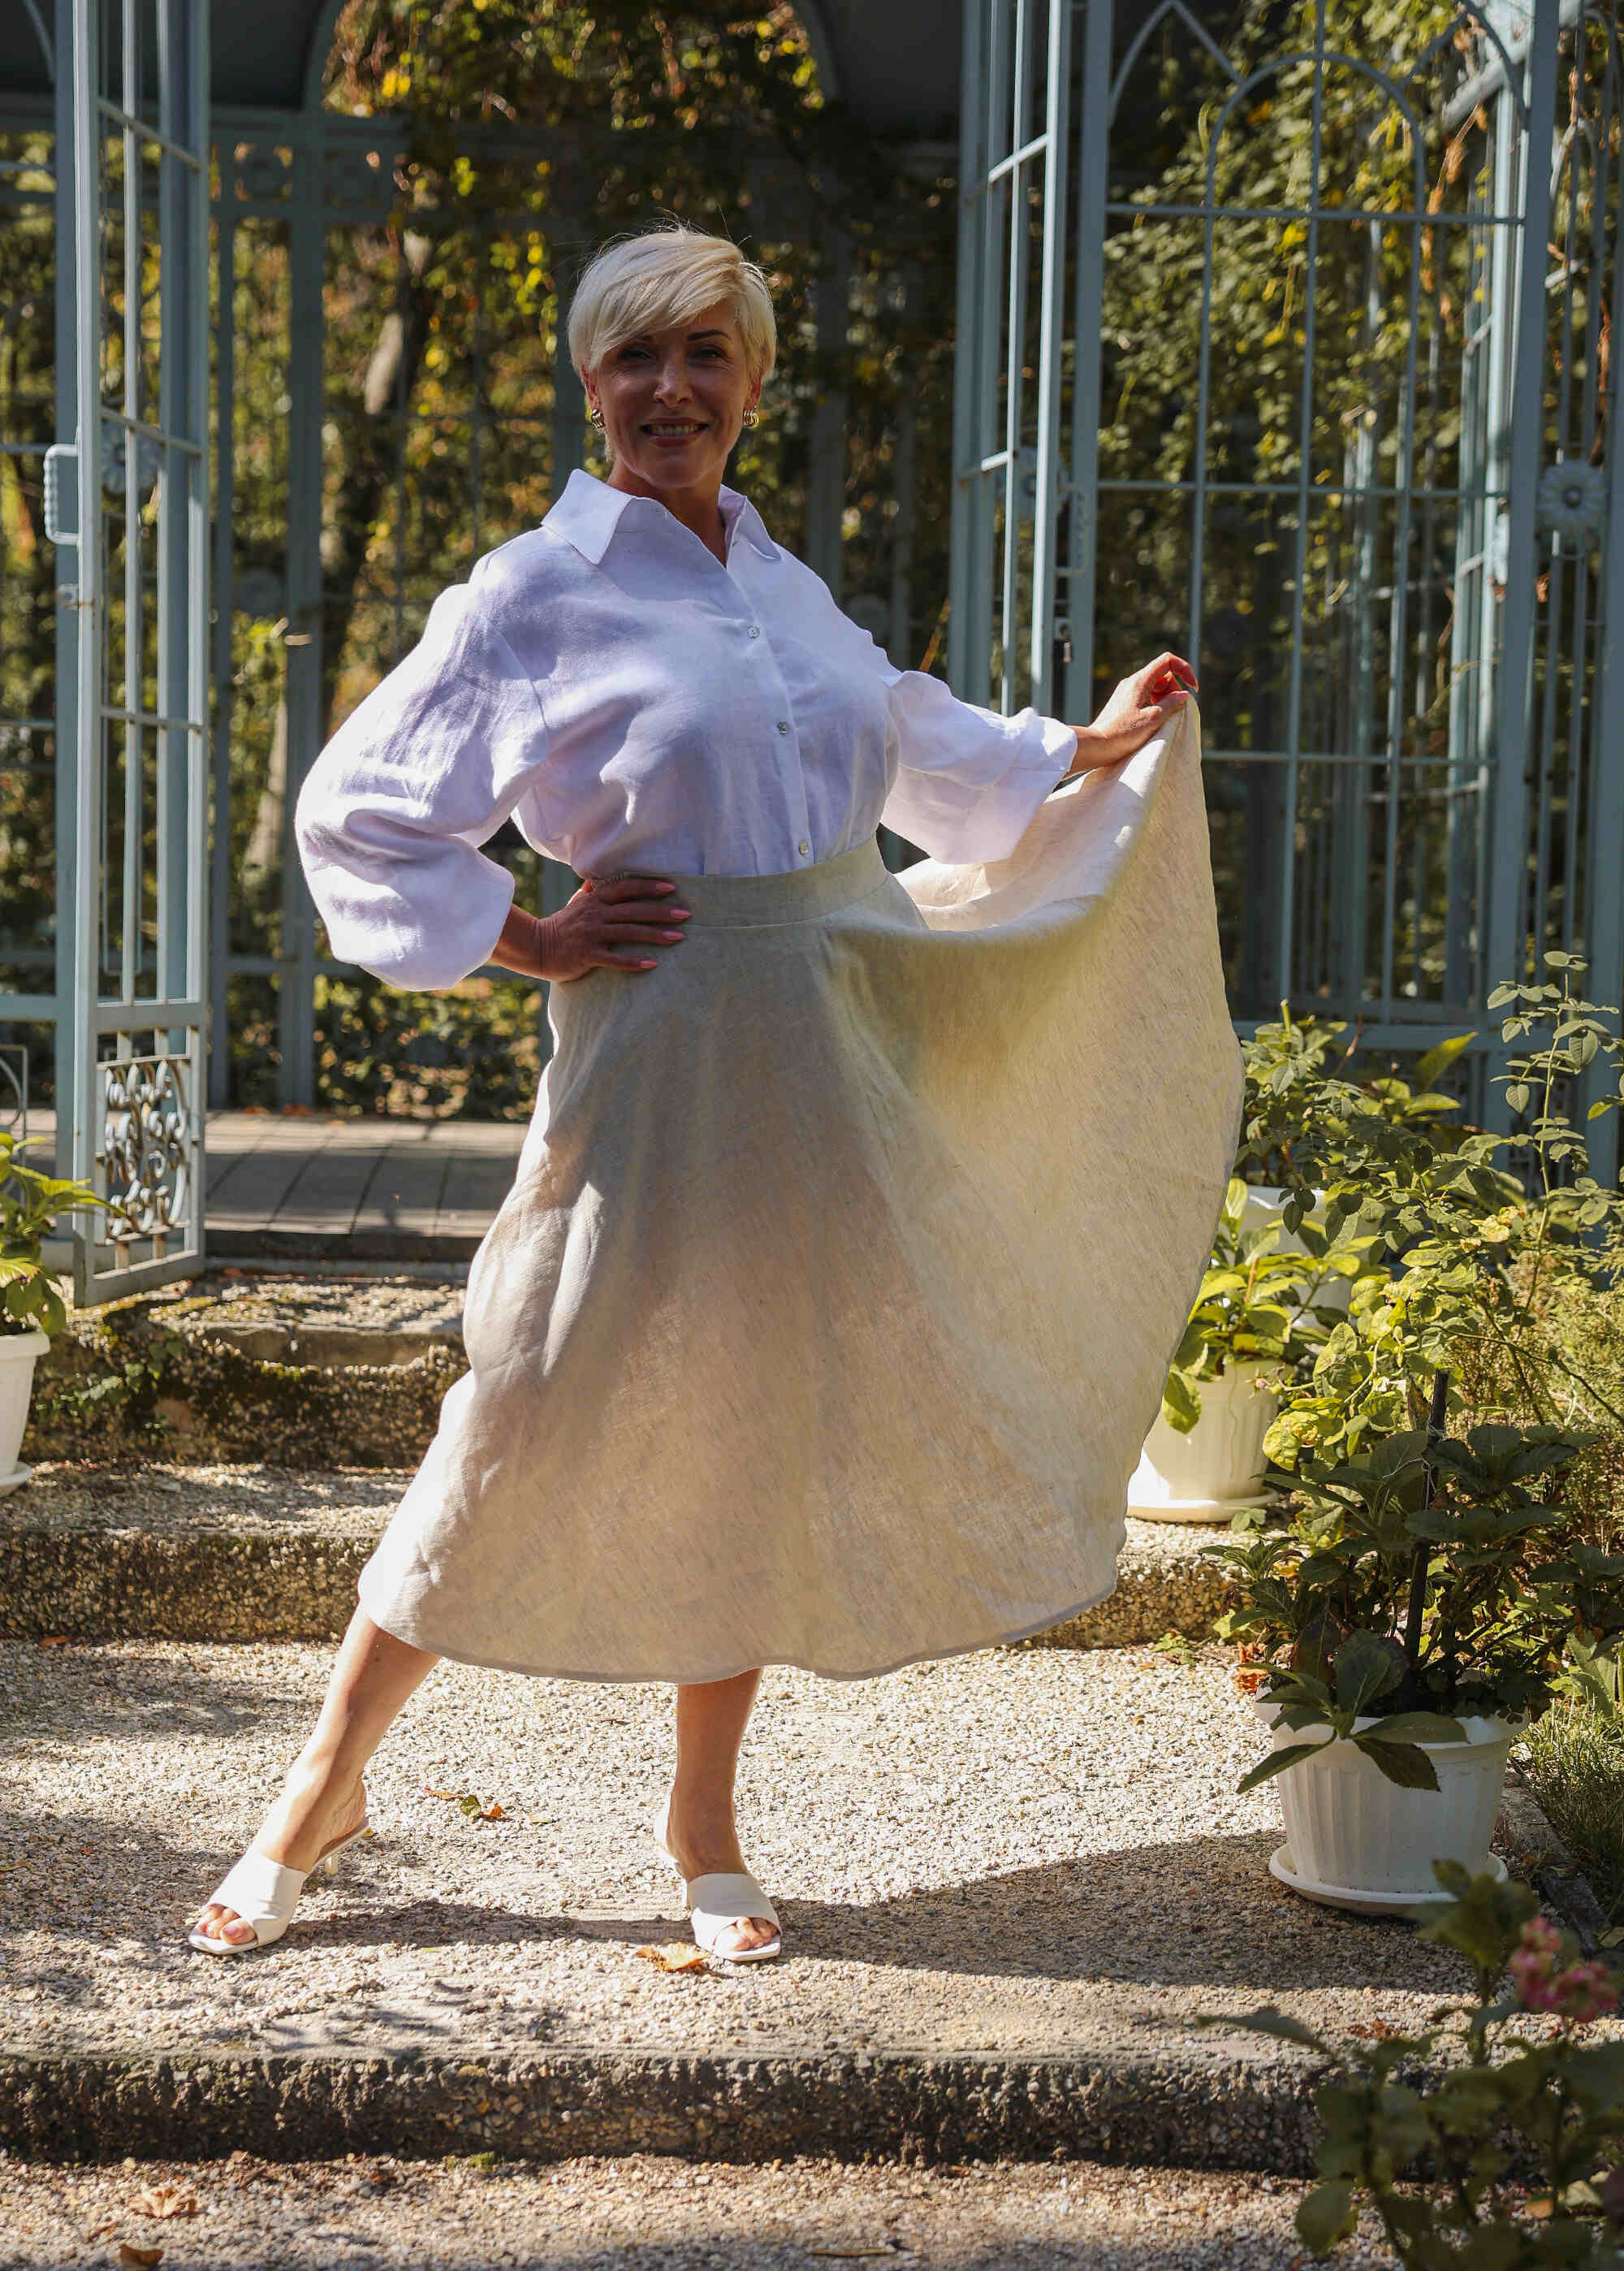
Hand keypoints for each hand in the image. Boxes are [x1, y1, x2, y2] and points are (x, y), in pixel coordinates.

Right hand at [492, 874, 689, 982]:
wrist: (536, 947)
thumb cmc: (561, 926)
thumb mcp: (575, 904)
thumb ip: (590, 892)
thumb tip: (598, 878)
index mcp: (595, 900)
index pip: (625, 888)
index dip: (648, 886)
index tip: (672, 887)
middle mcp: (595, 914)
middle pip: (633, 910)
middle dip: (661, 911)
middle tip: (686, 915)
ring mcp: (591, 935)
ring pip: (628, 932)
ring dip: (655, 935)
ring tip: (678, 937)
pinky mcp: (586, 955)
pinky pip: (614, 959)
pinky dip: (634, 962)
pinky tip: (653, 964)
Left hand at [1068, 651, 1197, 772]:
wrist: (1096, 745)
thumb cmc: (1122, 733)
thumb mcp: (1153, 718)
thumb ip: (1171, 704)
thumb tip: (1184, 694)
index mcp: (1140, 680)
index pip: (1168, 661)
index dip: (1184, 670)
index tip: (1193, 689)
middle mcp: (1133, 681)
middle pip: (1163, 676)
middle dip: (1175, 690)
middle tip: (1174, 711)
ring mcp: (1128, 691)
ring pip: (1156, 687)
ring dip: (1166, 700)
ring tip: (1162, 719)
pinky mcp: (1125, 702)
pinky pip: (1147, 697)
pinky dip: (1156, 705)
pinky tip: (1153, 721)